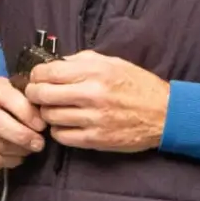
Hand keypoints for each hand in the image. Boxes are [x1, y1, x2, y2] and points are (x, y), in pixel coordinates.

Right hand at [0, 74, 47, 170]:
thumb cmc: (14, 99)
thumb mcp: (23, 92)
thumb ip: (32, 103)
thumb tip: (44, 122)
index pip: (10, 100)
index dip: (28, 115)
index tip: (43, 126)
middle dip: (22, 137)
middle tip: (39, 144)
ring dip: (16, 150)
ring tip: (29, 149)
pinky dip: (5, 161)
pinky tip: (17, 157)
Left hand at [25, 50, 169, 152]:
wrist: (164, 113)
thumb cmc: (138, 85)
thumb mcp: (113, 63)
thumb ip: (82, 61)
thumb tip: (55, 63)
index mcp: (95, 71)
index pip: (48, 72)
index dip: (36, 75)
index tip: (36, 77)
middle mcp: (92, 94)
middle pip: (43, 94)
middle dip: (34, 94)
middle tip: (36, 95)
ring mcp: (93, 118)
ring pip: (50, 117)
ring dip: (46, 113)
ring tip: (54, 110)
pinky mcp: (96, 139)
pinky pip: (62, 136)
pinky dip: (58, 131)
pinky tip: (65, 125)